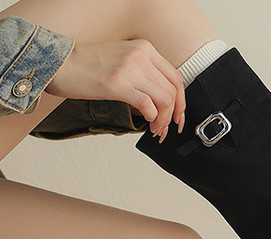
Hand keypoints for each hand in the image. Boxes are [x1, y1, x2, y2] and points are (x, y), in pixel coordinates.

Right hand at [45, 38, 185, 141]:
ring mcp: (129, 69)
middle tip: (164, 129)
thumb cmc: (88, 66)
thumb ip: (144, 72)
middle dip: (172, 116)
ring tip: (155, 128)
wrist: (60, 63)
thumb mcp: (123, 59)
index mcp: (144, 48)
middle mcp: (140, 56)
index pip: (176, 78)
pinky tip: (146, 122)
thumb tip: (163, 98)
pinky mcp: (118, 83)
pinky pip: (148, 104)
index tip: (179, 117)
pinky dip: (152, 118)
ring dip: (163, 120)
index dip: (182, 102)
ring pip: (164, 100)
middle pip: (172, 92)